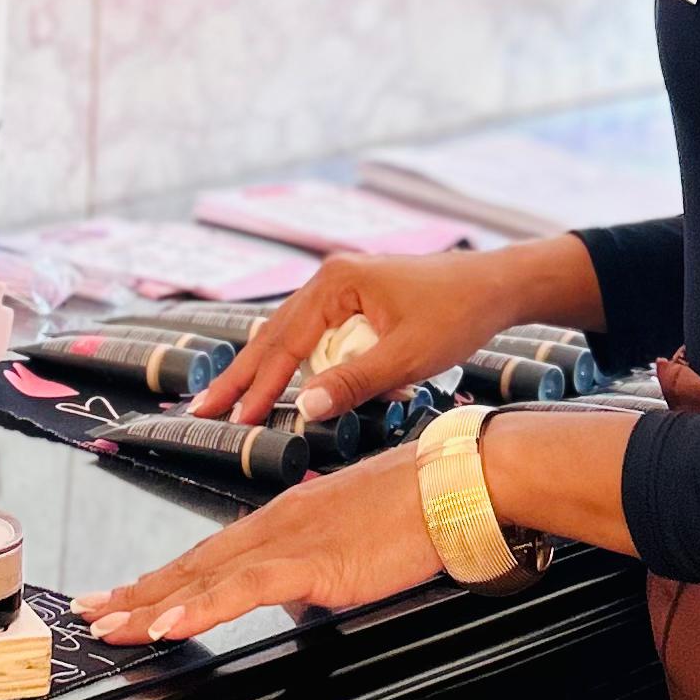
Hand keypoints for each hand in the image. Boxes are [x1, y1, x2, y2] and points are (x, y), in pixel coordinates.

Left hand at [74, 440, 441, 646]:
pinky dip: (199, 607)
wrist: (446, 486)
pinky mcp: (308, 561)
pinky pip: (241, 590)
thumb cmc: (408, 512)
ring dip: (150, 604)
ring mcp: (284, 541)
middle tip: (89, 613)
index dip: (159, 580)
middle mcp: (270, 526)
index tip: (120, 597)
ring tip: (109, 626)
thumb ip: (309, 576)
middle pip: (189, 566)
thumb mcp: (345, 550)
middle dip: (136, 593)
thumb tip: (288, 601)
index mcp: (278, 521)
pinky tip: (169, 625)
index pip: (205, 557)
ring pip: (202, 577)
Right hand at [196, 235, 593, 429]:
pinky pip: (317, 337)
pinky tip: (283, 386)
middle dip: (241, 376)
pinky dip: (298, 363)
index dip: (257, 386)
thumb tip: (302, 408)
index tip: (232, 419)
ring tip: (232, 404)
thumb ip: (353, 382)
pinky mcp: (356, 301)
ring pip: (292, 337)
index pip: (285, 343)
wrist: (498, 287)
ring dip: (266, 372)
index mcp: (336, 283)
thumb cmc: (459, 315)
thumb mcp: (407, 356)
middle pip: (275, 335)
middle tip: (201, 409)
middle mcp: (331, 280)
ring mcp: (342, 288)